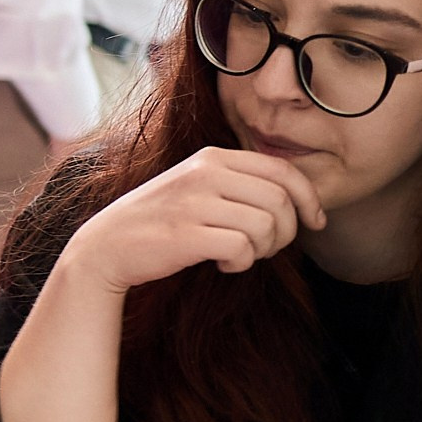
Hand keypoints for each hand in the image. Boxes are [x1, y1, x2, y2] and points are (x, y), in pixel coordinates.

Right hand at [63, 146, 325, 294]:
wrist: (107, 245)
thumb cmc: (159, 221)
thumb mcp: (196, 186)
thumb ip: (237, 183)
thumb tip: (296, 198)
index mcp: (212, 158)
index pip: (282, 170)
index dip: (309, 198)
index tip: (314, 222)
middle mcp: (204, 173)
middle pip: (280, 201)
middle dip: (286, 232)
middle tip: (266, 248)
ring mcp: (194, 202)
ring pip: (266, 225)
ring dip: (262, 250)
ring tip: (239, 254)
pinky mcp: (186, 233)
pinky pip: (242, 248)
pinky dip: (240, 263)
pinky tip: (222, 263)